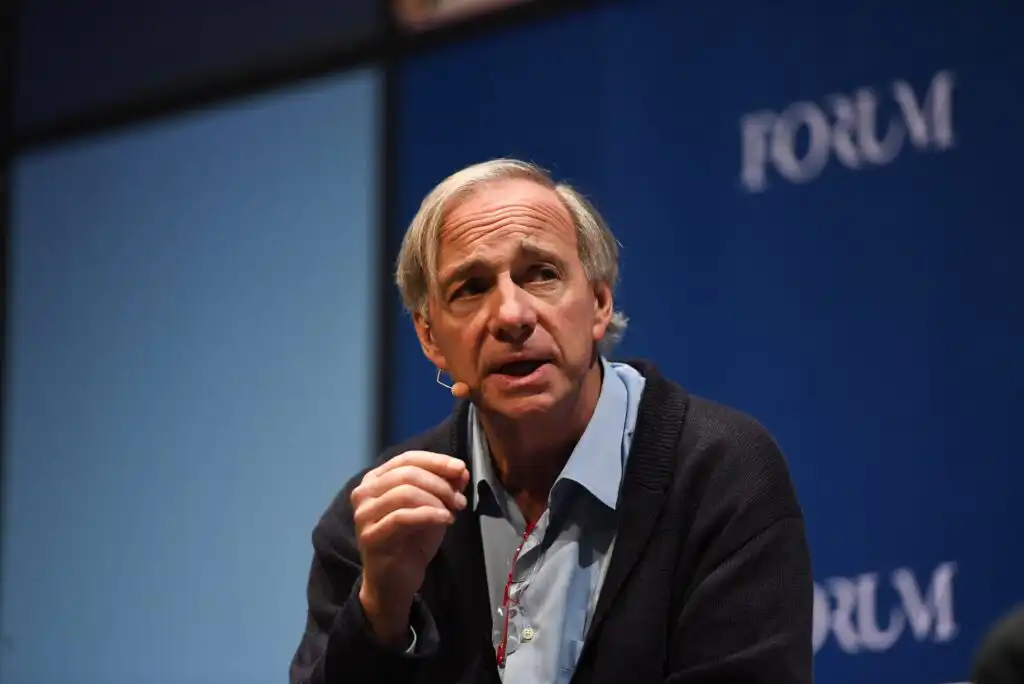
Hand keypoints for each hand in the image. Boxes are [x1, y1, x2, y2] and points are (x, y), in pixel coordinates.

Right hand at [351, 450, 468, 644]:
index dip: (436, 461)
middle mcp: (364, 493)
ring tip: (454, 511)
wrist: (396, 582)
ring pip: (405, 493)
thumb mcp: (433, 508)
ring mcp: (364, 515)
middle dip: (439, 483)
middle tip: (460, 499)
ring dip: (436, 499)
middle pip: (407, 473)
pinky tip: (446, 520)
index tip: (461, 468)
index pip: (407, 458)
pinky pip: (403, 517)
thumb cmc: (412, 542)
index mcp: (376, 480)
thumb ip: (444, 487)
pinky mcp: (370, 536)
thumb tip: (461, 470)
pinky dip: (430, 515)